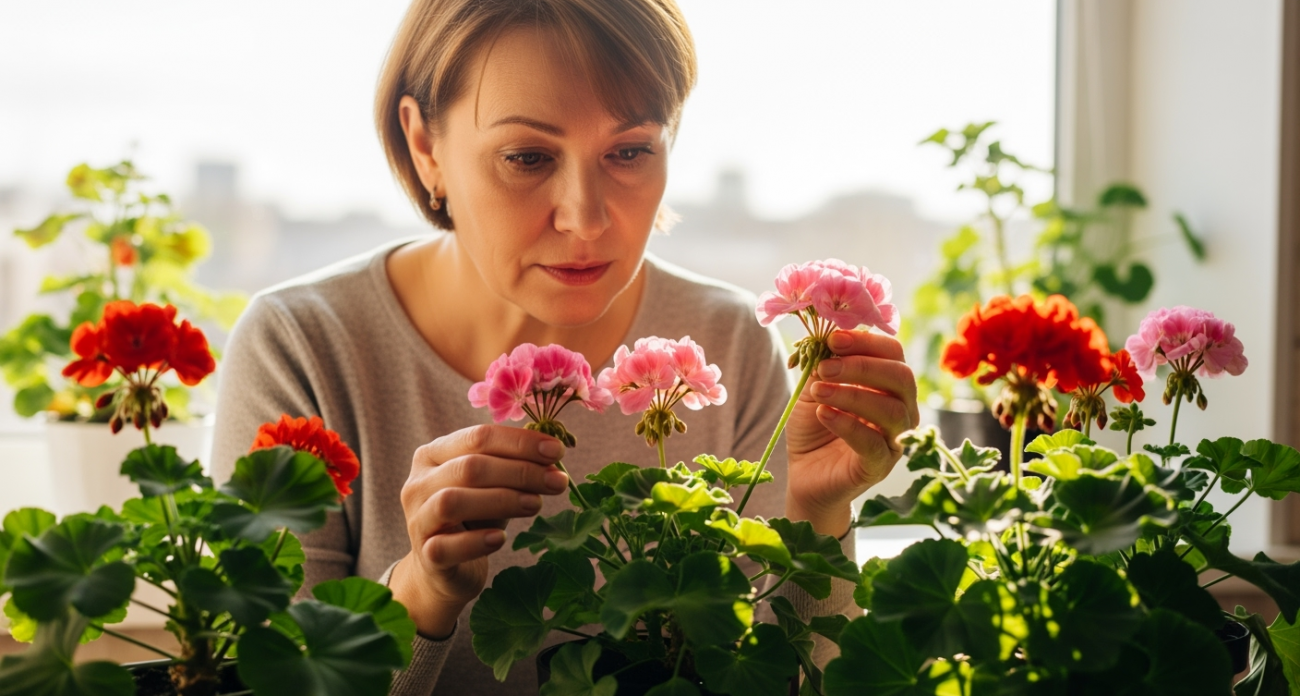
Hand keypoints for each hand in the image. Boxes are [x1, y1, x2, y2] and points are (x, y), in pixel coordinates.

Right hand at [388, 425, 569, 637]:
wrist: (446, 570)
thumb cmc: (475, 517)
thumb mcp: (494, 486)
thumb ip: (515, 468)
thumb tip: (554, 458)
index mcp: (434, 454)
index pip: (478, 437)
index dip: (520, 442)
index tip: (557, 451)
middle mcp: (419, 483)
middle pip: (469, 467)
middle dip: (520, 471)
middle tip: (558, 481)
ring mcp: (417, 519)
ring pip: (452, 501)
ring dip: (501, 500)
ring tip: (536, 505)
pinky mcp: (425, 556)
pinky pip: (445, 546)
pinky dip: (475, 542)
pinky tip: (501, 539)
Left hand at [784, 330, 919, 536]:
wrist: (806, 474)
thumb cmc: (815, 427)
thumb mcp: (815, 388)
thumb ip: (825, 364)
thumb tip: (828, 334)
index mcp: (889, 385)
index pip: (893, 354)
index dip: (866, 342)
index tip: (833, 339)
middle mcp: (901, 410)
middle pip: (901, 378)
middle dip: (862, 366)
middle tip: (825, 367)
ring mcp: (894, 440)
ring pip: (892, 411)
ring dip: (852, 395)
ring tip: (819, 391)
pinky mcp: (879, 467)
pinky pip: (873, 444)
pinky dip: (847, 424)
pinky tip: (824, 414)